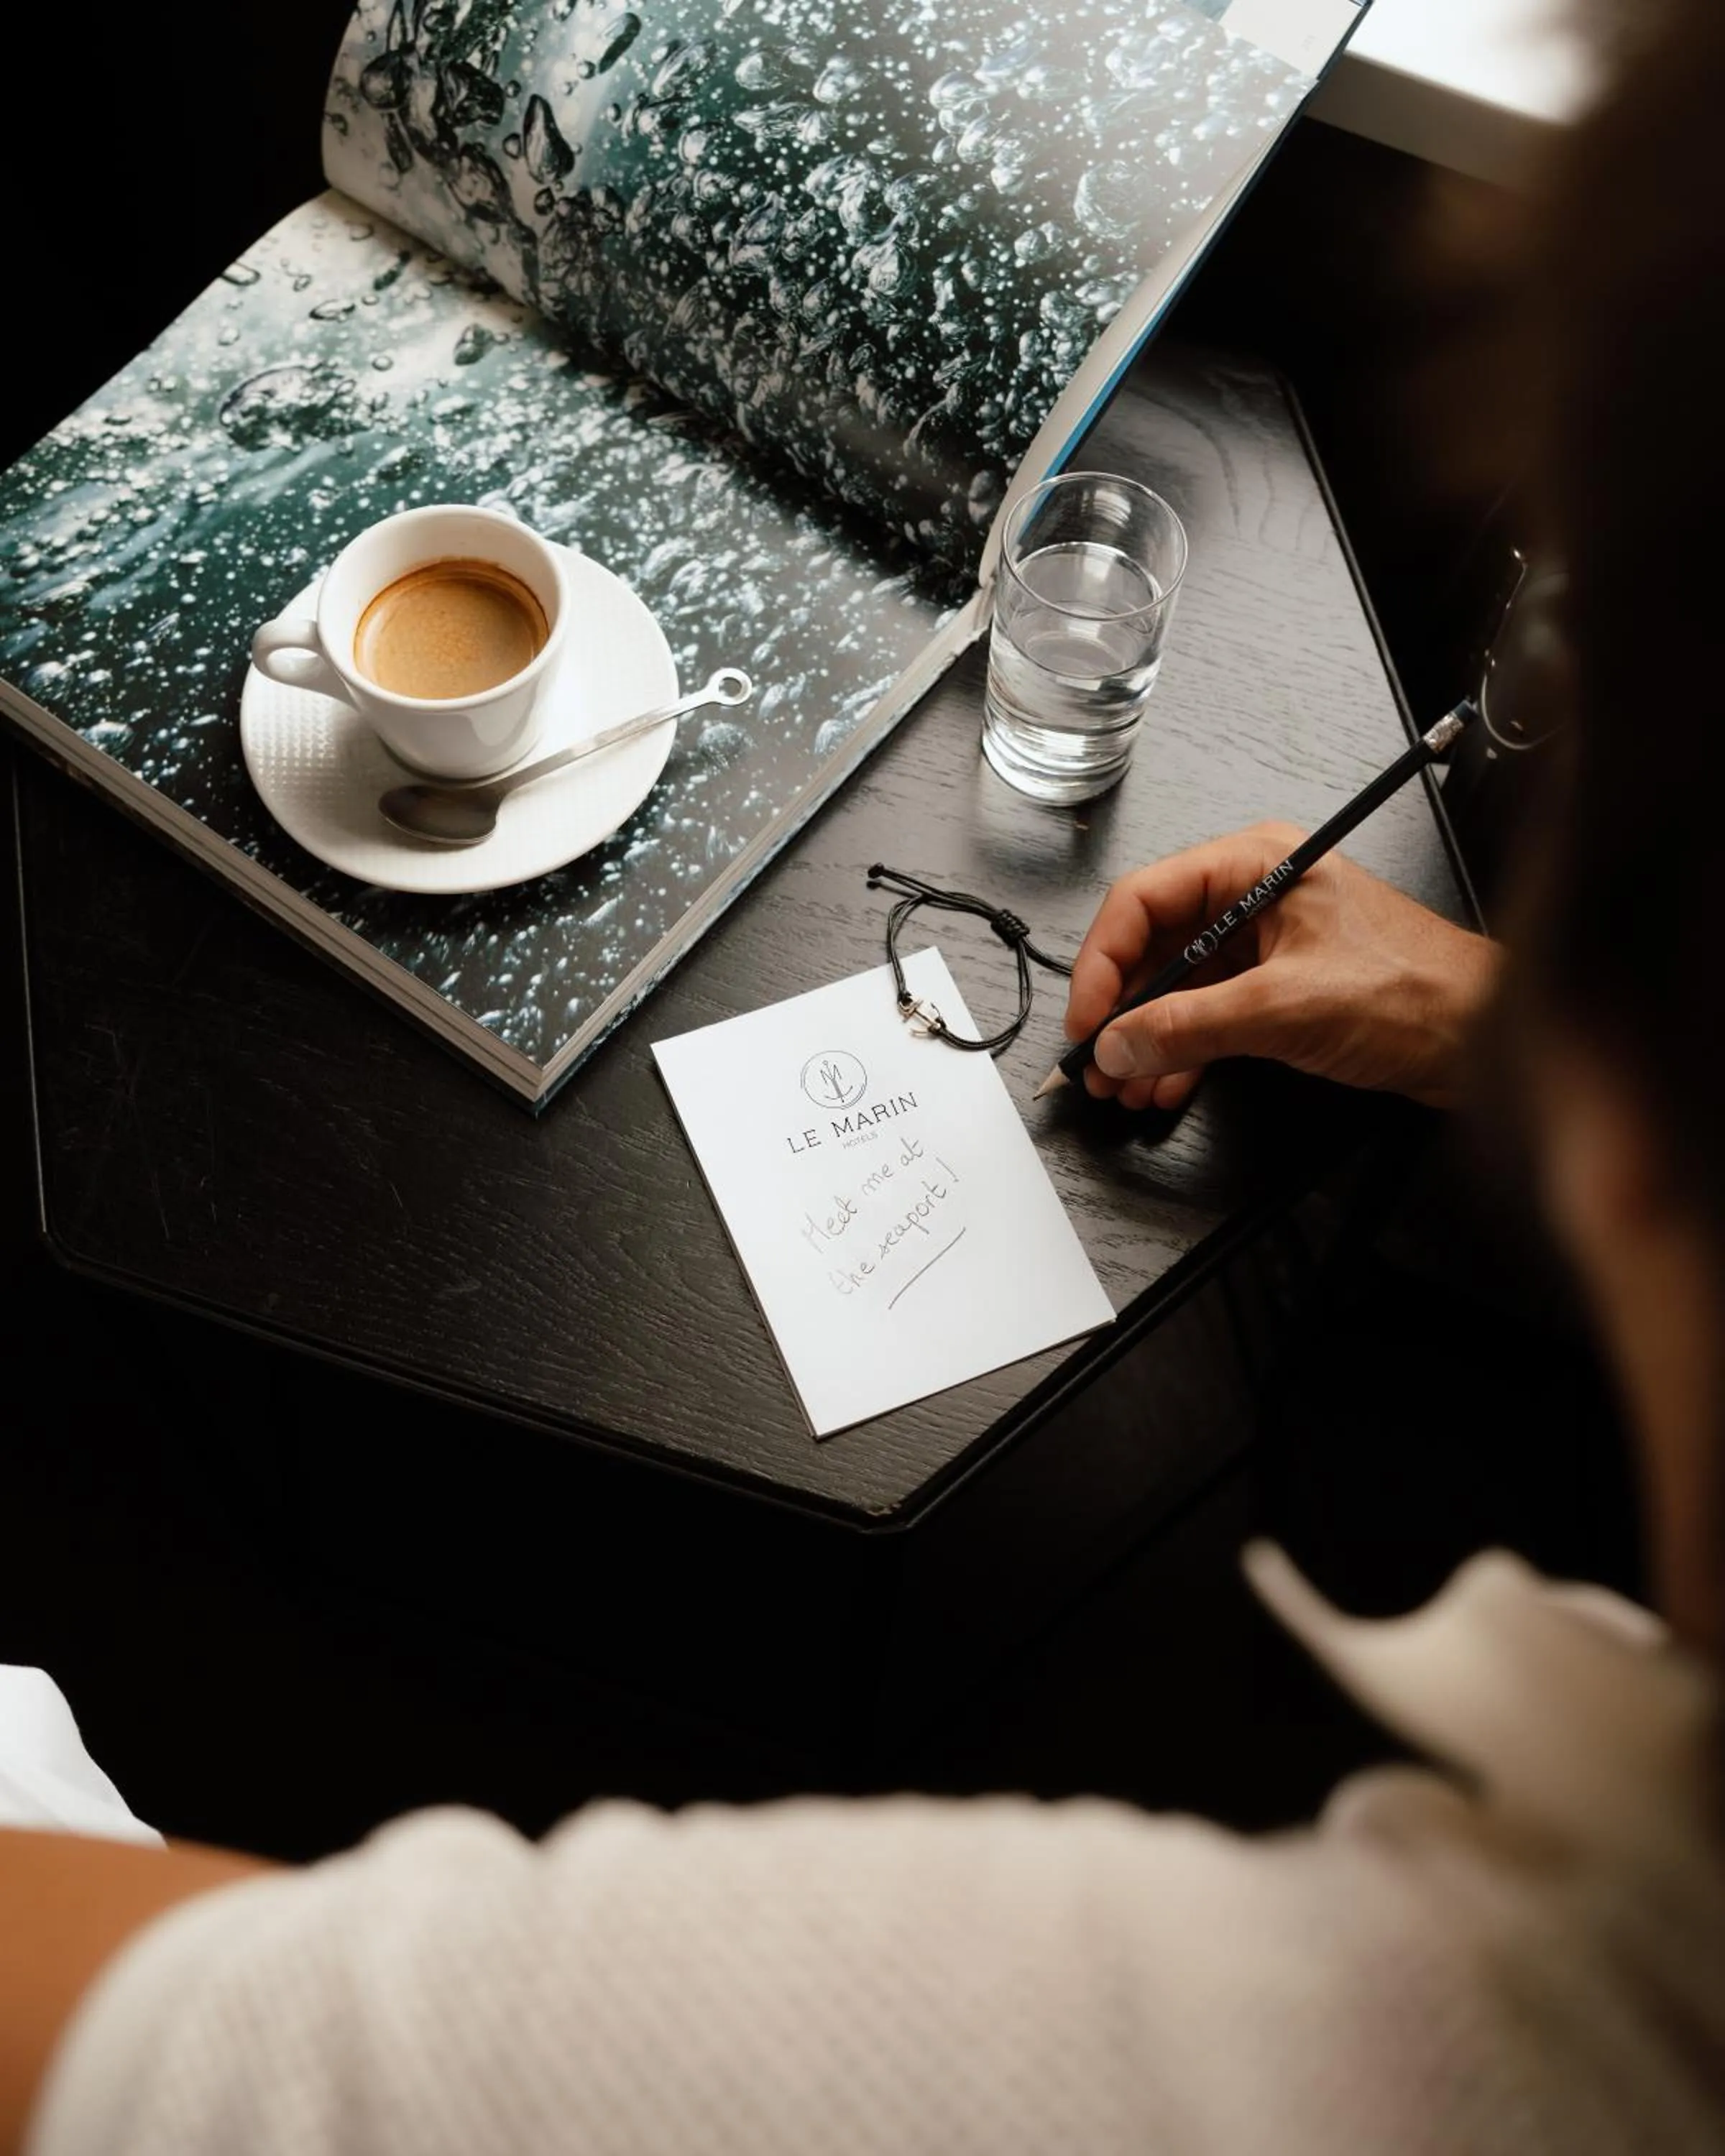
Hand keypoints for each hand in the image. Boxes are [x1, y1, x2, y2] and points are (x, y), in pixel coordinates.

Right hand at [1065, 822, 1500, 1112]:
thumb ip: (1190, 1027)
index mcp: (1256, 866)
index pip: (1143, 899)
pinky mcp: (1280, 986)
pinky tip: (1165, 1086)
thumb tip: (1118, 1045)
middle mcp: (1255, 895)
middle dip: (1121, 1009)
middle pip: (1154, 944)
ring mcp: (1267, 942)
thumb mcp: (1284, 1010)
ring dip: (1147, 1038)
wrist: (1486, 1038)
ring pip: (1177, 985)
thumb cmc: (1417, 995)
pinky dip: (1183, 1051)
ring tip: (1124, 1087)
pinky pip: (1209, 1013)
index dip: (1102, 962)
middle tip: (1097, 1062)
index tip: (1087, 1021)